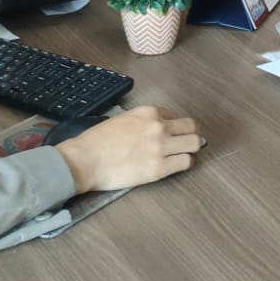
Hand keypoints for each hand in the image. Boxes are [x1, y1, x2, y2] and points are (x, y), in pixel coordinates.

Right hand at [55, 105, 200, 193]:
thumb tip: (152, 129)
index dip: (173, 126)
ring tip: (182, 155)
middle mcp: (159, 127)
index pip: (174, 116)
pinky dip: (184, 164)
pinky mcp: (160, 168)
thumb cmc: (97, 141)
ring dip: (190, 149)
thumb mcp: (122, 119)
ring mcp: (161, 147)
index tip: (170, 134)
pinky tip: (175, 166)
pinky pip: (186, 163)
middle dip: (189, 135)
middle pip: (191, 128)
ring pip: (194, 144)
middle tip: (184, 144)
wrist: (85, 160)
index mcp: (148, 112)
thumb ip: (141, 121)